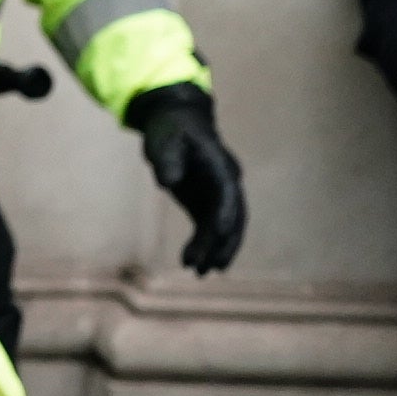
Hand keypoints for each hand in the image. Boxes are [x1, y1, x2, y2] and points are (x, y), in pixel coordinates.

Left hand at [130, 85, 245, 274]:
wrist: (177, 123)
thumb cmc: (170, 130)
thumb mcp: (163, 139)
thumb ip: (167, 159)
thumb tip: (168, 181)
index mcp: (220, 165)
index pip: (226, 193)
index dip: (224, 213)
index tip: (220, 232)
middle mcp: (226, 182)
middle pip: (233, 216)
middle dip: (224, 242)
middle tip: (213, 266)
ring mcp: (218, 194)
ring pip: (225, 227)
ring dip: (216, 249)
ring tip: (202, 272)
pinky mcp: (206, 203)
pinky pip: (209, 228)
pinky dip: (203, 245)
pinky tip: (191, 262)